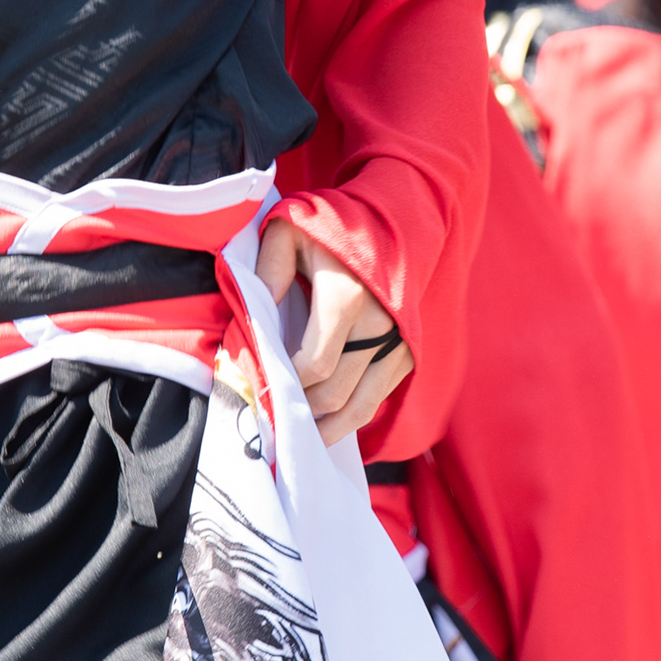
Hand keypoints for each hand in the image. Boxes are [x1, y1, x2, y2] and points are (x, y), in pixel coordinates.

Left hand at [253, 215, 411, 446]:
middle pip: (336, 393)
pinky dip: (353, 417)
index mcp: (347, 297)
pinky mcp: (407, 352)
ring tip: (301, 439)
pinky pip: (378, 397)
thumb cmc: (334, 226)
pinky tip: (328, 425)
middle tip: (273, 420)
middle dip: (303, 412)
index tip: (265, 389)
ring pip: (361, 406)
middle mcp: (379, 325)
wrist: (394, 220)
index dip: (288, 385)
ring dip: (329, 429)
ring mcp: (397, 342)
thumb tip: (252, 318)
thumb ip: (267, 271)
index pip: (314, 365)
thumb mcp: (289, 233)